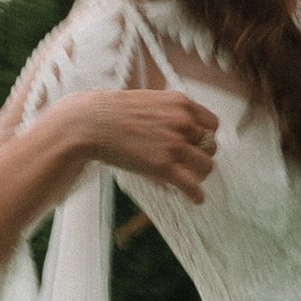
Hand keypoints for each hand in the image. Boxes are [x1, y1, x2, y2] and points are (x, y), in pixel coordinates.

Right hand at [59, 89, 219, 204]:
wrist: (88, 122)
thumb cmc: (112, 112)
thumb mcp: (149, 101)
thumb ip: (169, 112)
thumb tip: (182, 127)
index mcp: (180, 104)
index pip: (212, 124)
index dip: (206, 136)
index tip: (198, 144)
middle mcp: (183, 122)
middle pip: (211, 146)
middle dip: (201, 155)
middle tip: (190, 163)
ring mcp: (174, 144)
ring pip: (206, 165)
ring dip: (200, 174)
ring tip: (191, 179)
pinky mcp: (163, 165)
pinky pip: (191, 185)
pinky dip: (196, 194)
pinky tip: (196, 199)